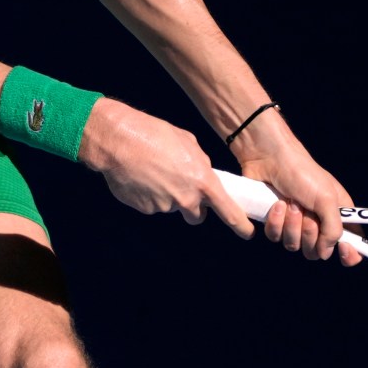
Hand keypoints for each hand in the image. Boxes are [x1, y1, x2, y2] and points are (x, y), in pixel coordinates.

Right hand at [78, 100, 254, 238]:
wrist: (119, 141)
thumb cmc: (155, 135)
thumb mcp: (189, 143)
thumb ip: (201, 164)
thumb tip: (202, 174)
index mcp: (204, 183)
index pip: (229, 212)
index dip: (241, 225)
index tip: (247, 232)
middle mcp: (186, 200)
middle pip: (196, 216)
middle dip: (193, 207)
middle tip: (182, 188)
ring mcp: (164, 207)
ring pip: (172, 207)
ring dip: (167, 195)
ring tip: (154, 172)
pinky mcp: (144, 209)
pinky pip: (152, 205)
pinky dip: (149, 195)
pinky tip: (141, 177)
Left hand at [232, 116, 360, 265]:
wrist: (269, 160)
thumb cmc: (303, 173)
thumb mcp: (327, 199)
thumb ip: (333, 229)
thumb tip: (327, 252)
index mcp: (338, 215)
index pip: (350, 242)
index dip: (349, 253)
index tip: (345, 252)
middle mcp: (318, 222)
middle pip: (317, 250)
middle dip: (310, 232)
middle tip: (306, 211)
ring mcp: (295, 224)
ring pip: (294, 246)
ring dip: (291, 225)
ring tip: (290, 203)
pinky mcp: (275, 223)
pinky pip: (275, 237)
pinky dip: (276, 222)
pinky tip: (276, 205)